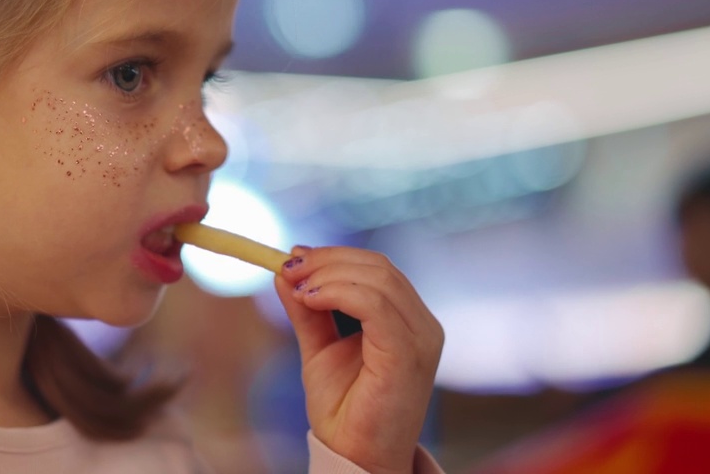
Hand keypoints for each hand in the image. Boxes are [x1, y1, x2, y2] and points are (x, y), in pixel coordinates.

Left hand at [274, 246, 442, 473]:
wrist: (354, 456)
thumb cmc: (344, 409)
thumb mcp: (319, 346)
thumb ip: (308, 310)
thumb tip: (286, 269)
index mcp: (408, 321)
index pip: (377, 268)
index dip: (334, 256)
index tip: (292, 257)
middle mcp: (422, 325)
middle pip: (379, 267)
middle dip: (328, 260)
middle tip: (289, 268)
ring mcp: (421, 340)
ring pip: (378, 280)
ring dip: (328, 275)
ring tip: (296, 288)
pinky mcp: (408, 355)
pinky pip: (376, 306)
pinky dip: (338, 293)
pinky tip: (310, 300)